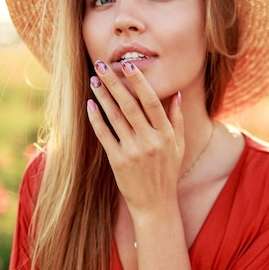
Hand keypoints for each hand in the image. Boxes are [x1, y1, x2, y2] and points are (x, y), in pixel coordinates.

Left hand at [86, 60, 184, 213]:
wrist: (155, 204)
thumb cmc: (167, 172)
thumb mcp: (178, 146)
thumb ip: (177, 119)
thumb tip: (175, 94)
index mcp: (166, 134)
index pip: (152, 102)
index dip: (140, 82)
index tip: (129, 65)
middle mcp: (150, 141)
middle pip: (130, 105)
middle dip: (115, 83)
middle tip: (102, 65)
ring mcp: (133, 151)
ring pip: (115, 117)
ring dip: (103, 96)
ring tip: (94, 80)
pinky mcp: (118, 162)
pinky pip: (105, 135)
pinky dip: (96, 119)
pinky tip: (90, 105)